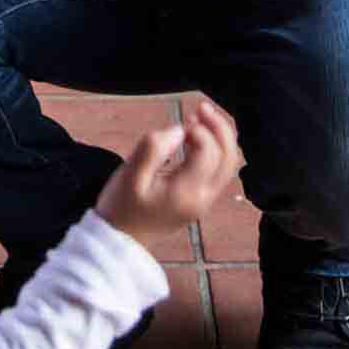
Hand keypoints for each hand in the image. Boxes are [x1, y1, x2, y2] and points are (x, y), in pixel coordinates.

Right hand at [96, 98, 241, 250]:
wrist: (119, 241)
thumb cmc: (120, 207)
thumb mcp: (129, 175)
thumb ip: (153, 148)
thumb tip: (179, 130)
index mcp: (186, 192)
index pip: (209, 152)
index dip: (199, 130)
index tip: (181, 120)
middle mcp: (202, 198)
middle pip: (229, 158)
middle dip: (219, 127)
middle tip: (201, 107)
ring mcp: (204, 201)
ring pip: (228, 164)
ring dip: (220, 137)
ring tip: (201, 116)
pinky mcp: (200, 200)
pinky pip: (219, 171)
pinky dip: (215, 149)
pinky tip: (196, 136)